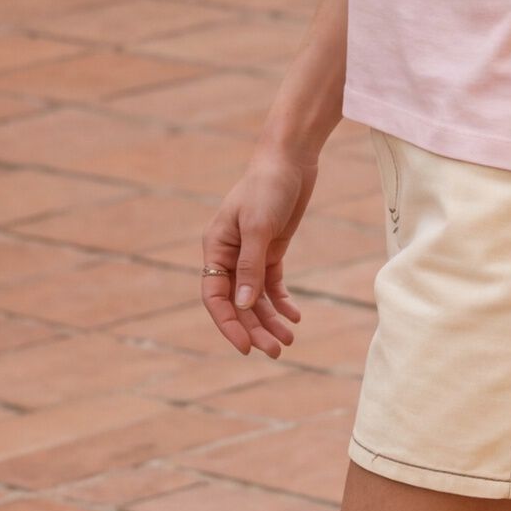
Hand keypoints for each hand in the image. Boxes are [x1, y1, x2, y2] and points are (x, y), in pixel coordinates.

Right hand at [201, 146, 312, 358]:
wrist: (290, 159)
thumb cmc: (268, 187)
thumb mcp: (258, 228)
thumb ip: (251, 267)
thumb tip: (244, 306)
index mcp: (216, 248)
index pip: (215, 296)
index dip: (228, 324)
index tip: (246, 347)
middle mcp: (229, 255)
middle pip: (238, 302)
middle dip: (255, 328)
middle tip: (277, 351)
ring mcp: (250, 254)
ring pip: (256, 297)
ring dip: (270, 320)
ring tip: (289, 340)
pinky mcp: (271, 250)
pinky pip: (272, 284)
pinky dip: (282, 301)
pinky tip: (295, 316)